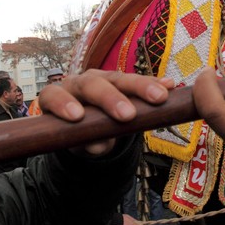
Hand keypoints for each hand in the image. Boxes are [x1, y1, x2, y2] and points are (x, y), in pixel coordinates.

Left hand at [37, 70, 174, 155]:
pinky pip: (137, 80)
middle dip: (110, 98)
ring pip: (118, 79)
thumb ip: (84, 142)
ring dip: (140, 87)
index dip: (63, 104)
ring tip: (159, 96)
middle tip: (127, 114)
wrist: (84, 124)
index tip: (77, 116)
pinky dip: (153, 83)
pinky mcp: (119, 81)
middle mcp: (78, 83)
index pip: (54, 95)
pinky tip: (169, 86)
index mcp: (57, 97)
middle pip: (92, 84)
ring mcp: (99, 79)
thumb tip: (96, 145)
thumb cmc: (75, 133)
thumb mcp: (77, 143)